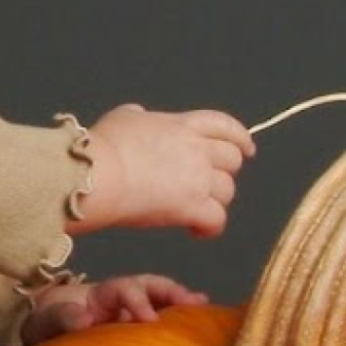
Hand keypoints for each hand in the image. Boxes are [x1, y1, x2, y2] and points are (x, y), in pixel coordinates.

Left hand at [23, 272, 211, 345]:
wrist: (38, 332)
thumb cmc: (43, 325)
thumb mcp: (45, 321)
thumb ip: (62, 318)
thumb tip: (84, 318)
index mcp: (98, 295)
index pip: (124, 289)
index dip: (138, 301)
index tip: (149, 320)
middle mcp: (117, 299)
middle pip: (149, 286)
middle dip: (171, 292)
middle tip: (193, 303)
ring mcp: (125, 312)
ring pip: (158, 299)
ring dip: (180, 302)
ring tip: (202, 308)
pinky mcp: (130, 328)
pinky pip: (157, 319)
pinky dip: (176, 319)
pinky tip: (197, 322)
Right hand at [72, 105, 255, 236]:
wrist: (99, 174)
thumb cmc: (104, 146)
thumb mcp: (123, 118)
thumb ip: (139, 116)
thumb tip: (140, 115)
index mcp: (182, 126)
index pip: (223, 125)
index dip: (240, 137)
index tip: (246, 148)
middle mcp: (196, 150)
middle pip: (231, 160)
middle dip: (224, 173)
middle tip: (209, 185)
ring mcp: (197, 179)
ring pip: (227, 191)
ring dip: (215, 201)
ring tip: (195, 209)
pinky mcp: (191, 207)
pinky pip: (216, 220)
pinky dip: (209, 227)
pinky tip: (194, 230)